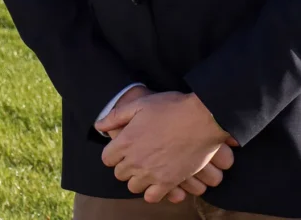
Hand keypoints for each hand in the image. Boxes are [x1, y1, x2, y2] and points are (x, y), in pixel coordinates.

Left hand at [97, 91, 231, 202]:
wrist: (201, 119)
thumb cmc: (172, 107)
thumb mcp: (142, 104)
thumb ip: (117, 116)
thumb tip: (99, 125)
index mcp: (126, 141)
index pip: (107, 158)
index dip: (114, 152)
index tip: (124, 147)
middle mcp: (135, 161)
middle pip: (119, 173)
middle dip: (126, 164)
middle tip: (139, 154)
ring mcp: (151, 174)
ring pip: (133, 186)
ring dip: (138, 178)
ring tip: (149, 166)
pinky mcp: (167, 183)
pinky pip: (151, 197)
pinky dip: (152, 191)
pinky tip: (158, 179)